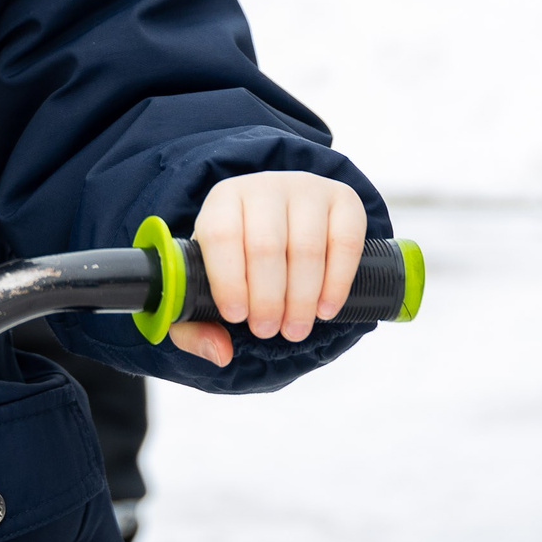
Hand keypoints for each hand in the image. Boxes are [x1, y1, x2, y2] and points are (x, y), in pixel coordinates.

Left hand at [166, 172, 368, 367]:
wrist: (281, 224)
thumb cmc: (237, 261)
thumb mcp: (205, 286)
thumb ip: (196, 326)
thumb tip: (220, 353)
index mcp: (222, 201)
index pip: (221, 233)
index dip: (229, 279)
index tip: (236, 317)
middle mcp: (263, 187)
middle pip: (266, 245)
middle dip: (267, 298)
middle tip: (267, 331)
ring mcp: (306, 190)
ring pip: (307, 247)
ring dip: (301, 298)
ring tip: (295, 329)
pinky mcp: (343, 199)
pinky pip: (345, 243)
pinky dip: (337, 282)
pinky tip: (325, 310)